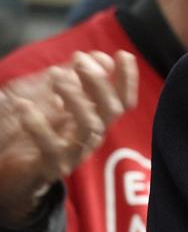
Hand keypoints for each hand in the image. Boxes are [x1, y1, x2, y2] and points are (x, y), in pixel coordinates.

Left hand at [0, 51, 138, 225]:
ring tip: (55, 77)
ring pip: (89, 127)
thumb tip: (101, 57)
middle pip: (111, 111)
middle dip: (100, 83)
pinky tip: (23, 104)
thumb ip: (77, 82)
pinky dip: (38, 124)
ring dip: (76, 99)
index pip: (123, 101)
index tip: (122, 55)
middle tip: (80, 61)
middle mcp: (92, 139)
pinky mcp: (52, 168)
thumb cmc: (39, 136)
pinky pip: (51, 147)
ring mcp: (74, 155)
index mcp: (96, 123)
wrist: (15, 177)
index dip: (128, 80)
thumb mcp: (59, 105)